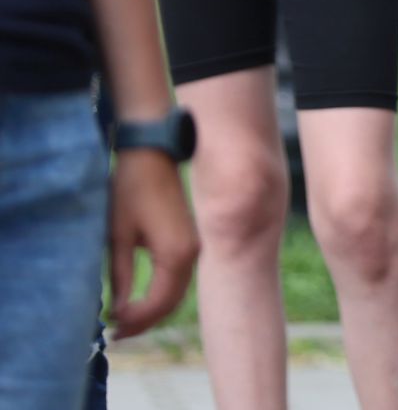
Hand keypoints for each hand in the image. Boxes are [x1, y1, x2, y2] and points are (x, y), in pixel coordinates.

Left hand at [107, 150, 198, 336]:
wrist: (152, 157)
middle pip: (172, 303)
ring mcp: (195, 246)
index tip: (110, 327)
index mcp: (176, 253)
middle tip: (116, 333)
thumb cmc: (130, 192)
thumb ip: (121, 277)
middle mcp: (192, 253)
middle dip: (145, 322)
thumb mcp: (117, 237)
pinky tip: (141, 300)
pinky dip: (162, 295)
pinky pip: (179, 280)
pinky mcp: (190, 241)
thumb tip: (118, 310)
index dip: (135, 321)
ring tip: (125, 321)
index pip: (159, 303)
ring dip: (154, 311)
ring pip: (177, 293)